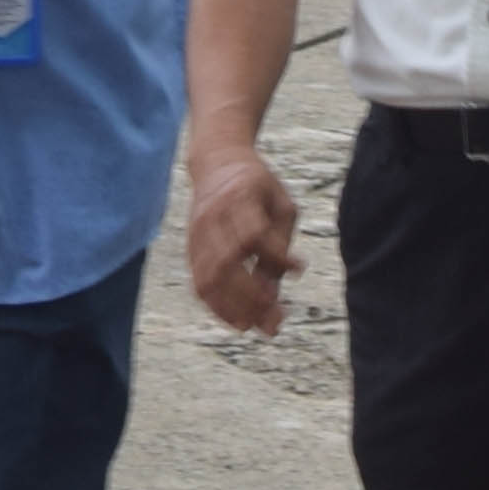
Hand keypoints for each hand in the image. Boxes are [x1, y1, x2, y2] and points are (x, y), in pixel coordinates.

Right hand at [185, 148, 299, 333]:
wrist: (217, 163)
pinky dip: (217, 306)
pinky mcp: (190, 248)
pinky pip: (199, 283)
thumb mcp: (281, 204)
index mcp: (240, 196)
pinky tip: (237, 320)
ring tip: (255, 326)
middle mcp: (213, 216)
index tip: (298, 269)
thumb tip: (285, 285)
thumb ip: (281, 243)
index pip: (253, 234)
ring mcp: (197, 233)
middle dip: (251, 295)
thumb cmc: (258, 187)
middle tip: (276, 317)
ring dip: (232, 307)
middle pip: (226, 262)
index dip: (275, 257)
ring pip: (208, 278)